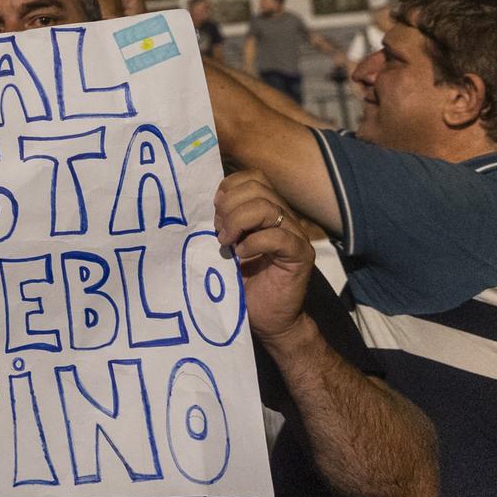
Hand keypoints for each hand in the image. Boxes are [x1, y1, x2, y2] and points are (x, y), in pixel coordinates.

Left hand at [215, 170, 314, 348]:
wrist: (268, 319)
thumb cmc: (243, 283)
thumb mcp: (226, 245)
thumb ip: (222, 222)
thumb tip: (196, 203)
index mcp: (267, 211)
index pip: (253, 177)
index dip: (229, 187)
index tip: (214, 211)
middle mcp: (284, 218)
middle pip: (258, 188)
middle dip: (230, 205)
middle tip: (219, 230)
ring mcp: (295, 235)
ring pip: (268, 207)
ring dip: (238, 222)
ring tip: (226, 243)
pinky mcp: (300, 255)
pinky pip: (279, 237)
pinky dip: (254, 243)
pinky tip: (241, 255)